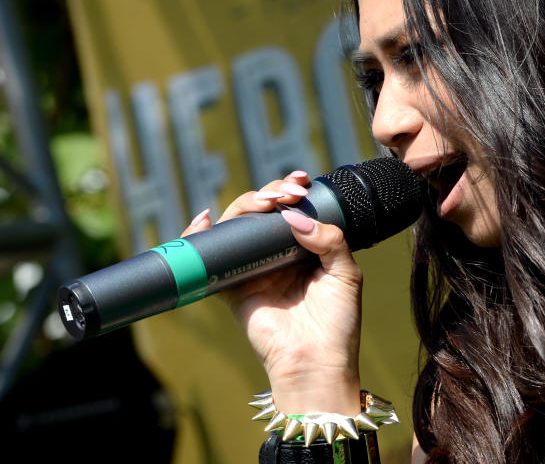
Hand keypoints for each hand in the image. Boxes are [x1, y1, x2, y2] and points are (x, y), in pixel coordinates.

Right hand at [182, 171, 362, 415]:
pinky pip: (209, 258)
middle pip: (262, 211)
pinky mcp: (231, 287)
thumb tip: (294, 217)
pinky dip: (199, 236)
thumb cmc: (337, 323)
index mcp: (304, 249)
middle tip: (288, 193)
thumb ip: (329, 239)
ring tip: (264, 202)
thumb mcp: (345, 273)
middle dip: (271, 192)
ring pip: (237, 225)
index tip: (301, 181)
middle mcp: (276, 255)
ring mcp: (252, 269)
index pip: (292, 209)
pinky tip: (205, 219)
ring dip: (245, 204)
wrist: (317, 362)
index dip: (292, 189)